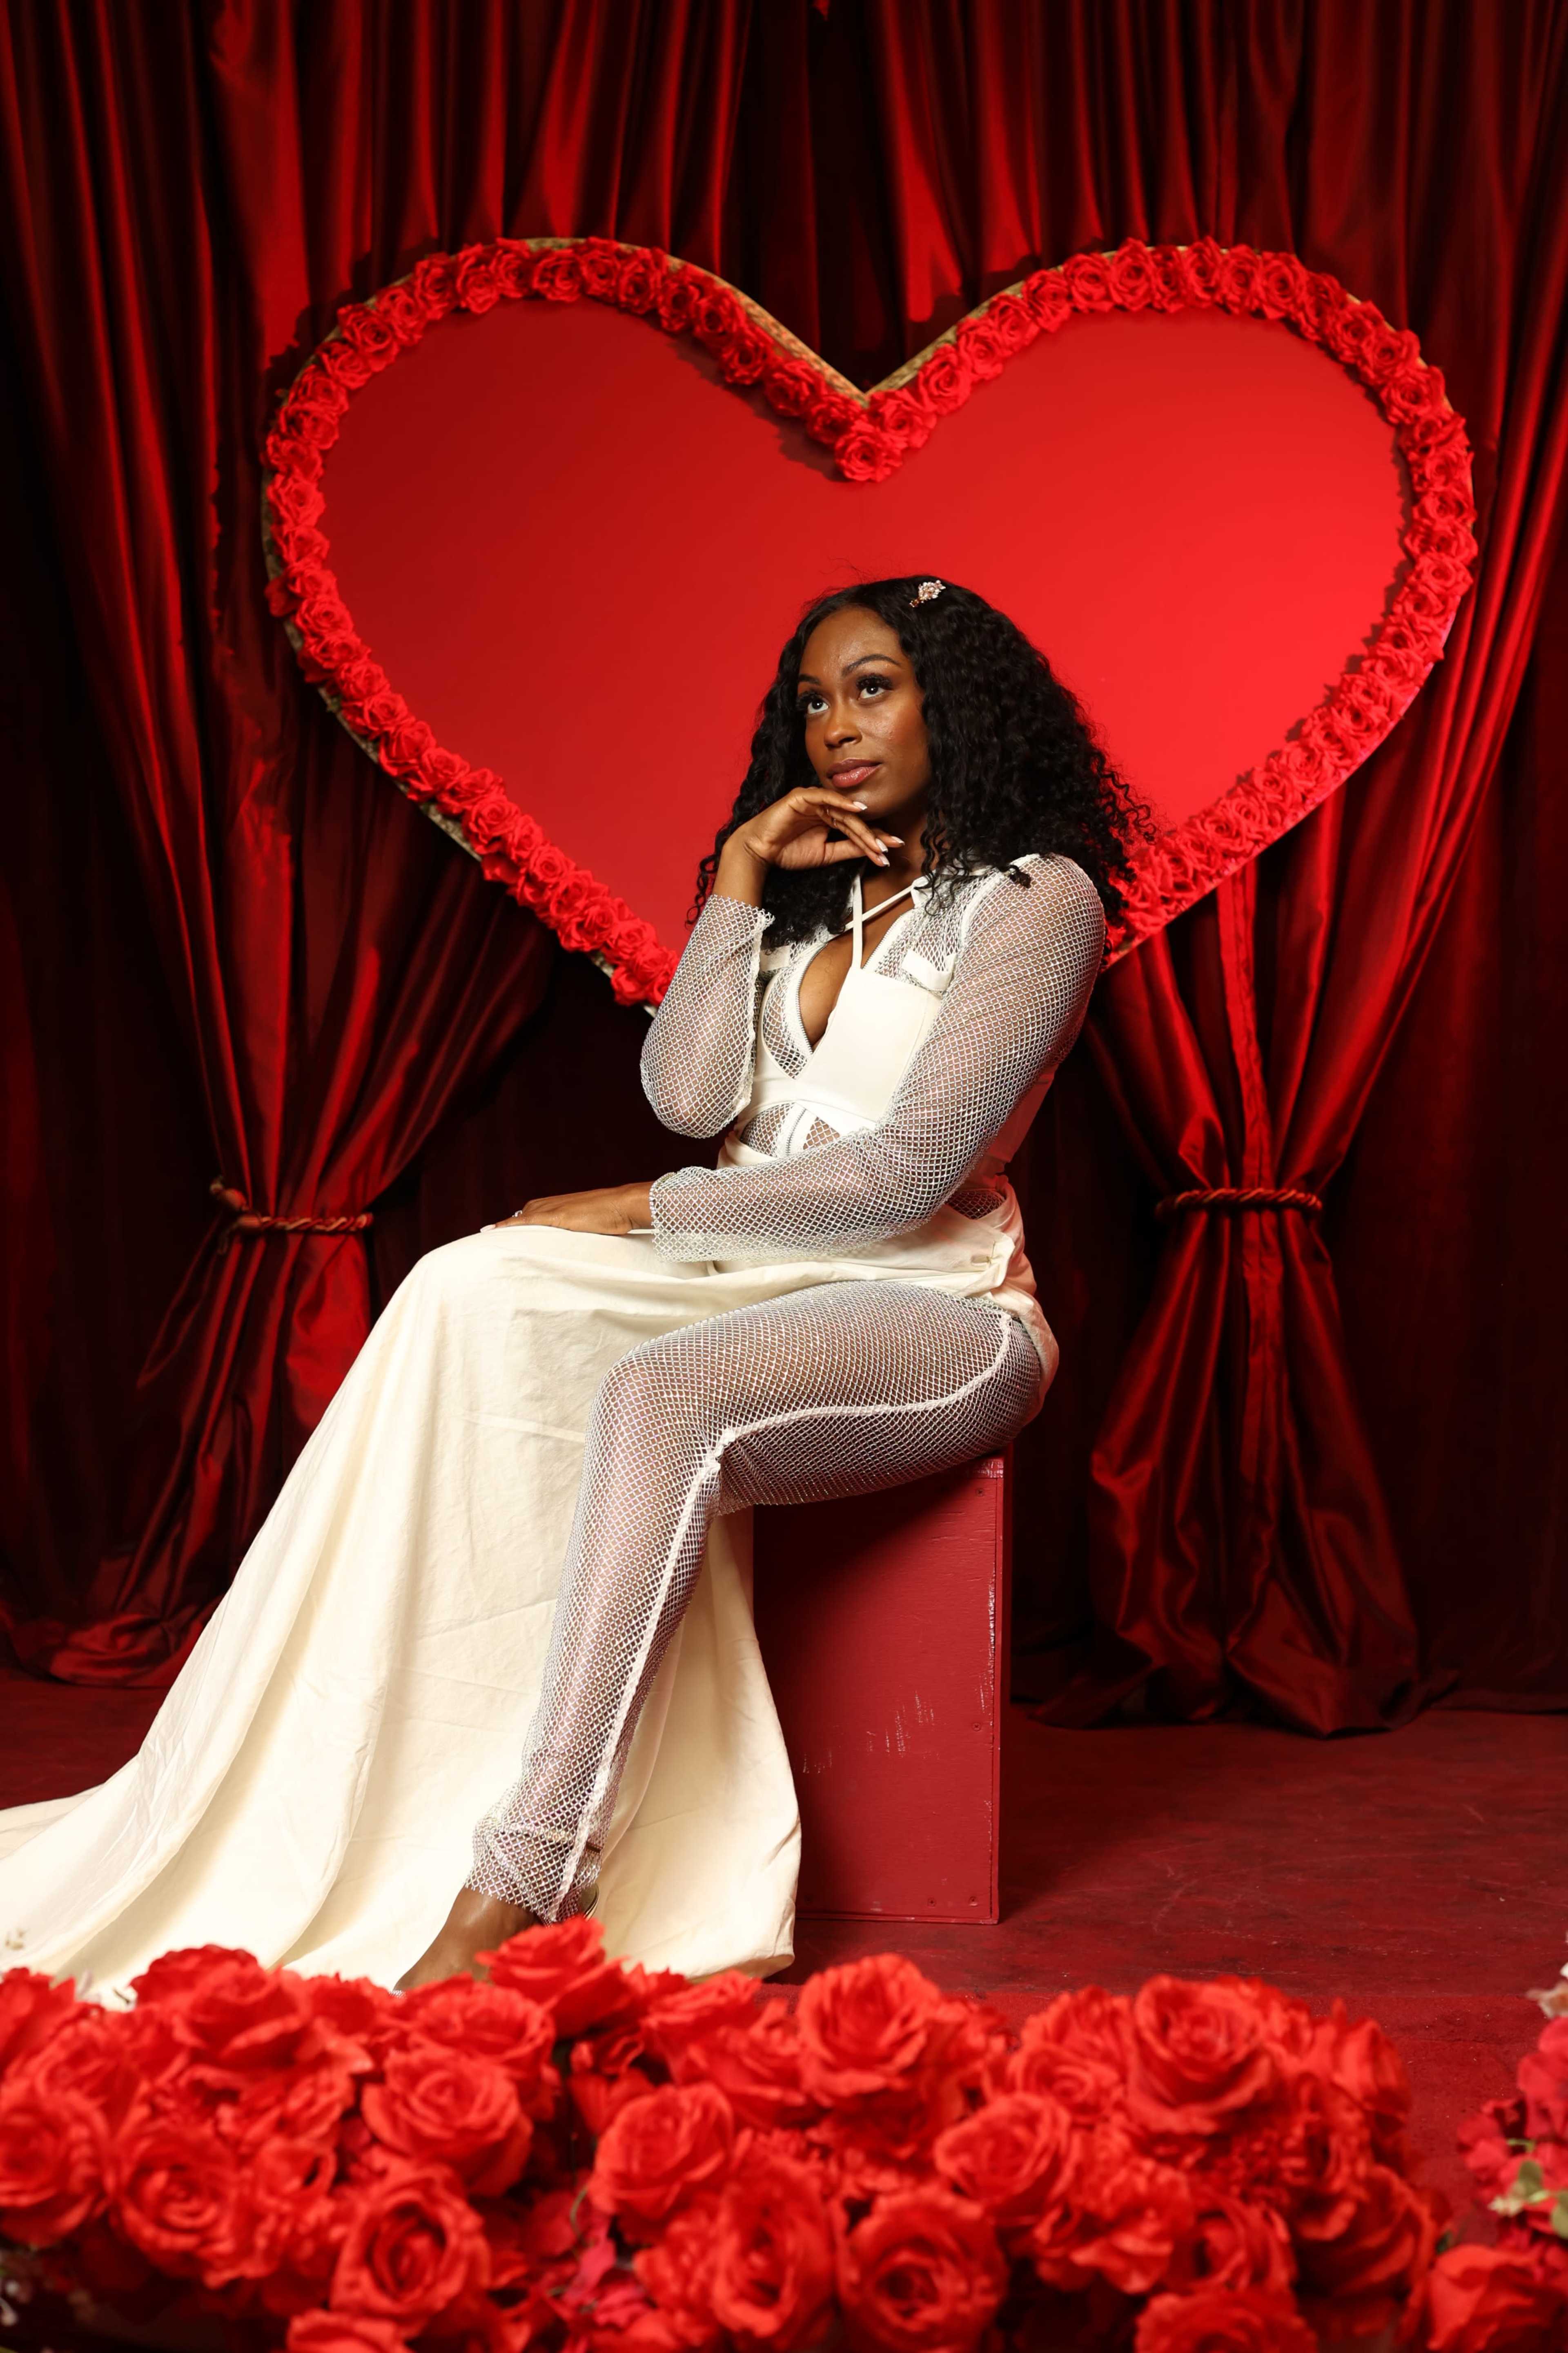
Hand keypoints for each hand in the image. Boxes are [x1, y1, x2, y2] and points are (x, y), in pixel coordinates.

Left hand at [495, 1183, 653, 1234]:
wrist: (625, 1205)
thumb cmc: (616, 1215)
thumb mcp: (596, 1222)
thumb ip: (585, 1228)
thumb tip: (586, 1238)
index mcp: (563, 1205)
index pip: (534, 1212)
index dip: (520, 1222)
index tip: (507, 1229)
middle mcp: (555, 1204)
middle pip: (525, 1213)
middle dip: (510, 1225)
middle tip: (494, 1235)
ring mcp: (555, 1209)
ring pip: (522, 1217)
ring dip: (505, 1226)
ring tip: (488, 1234)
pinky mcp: (557, 1217)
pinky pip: (526, 1221)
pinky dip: (509, 1225)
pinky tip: (495, 1230)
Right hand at [715, 786, 901, 902]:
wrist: (760, 851)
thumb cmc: (787, 852)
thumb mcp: (824, 854)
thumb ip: (846, 849)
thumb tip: (870, 849)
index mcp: (829, 820)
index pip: (855, 828)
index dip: (873, 839)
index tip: (889, 852)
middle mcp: (824, 808)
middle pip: (854, 820)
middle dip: (873, 835)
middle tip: (889, 848)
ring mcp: (814, 800)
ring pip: (844, 811)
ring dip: (862, 826)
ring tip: (877, 840)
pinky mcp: (802, 796)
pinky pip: (826, 797)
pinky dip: (842, 802)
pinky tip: (858, 809)